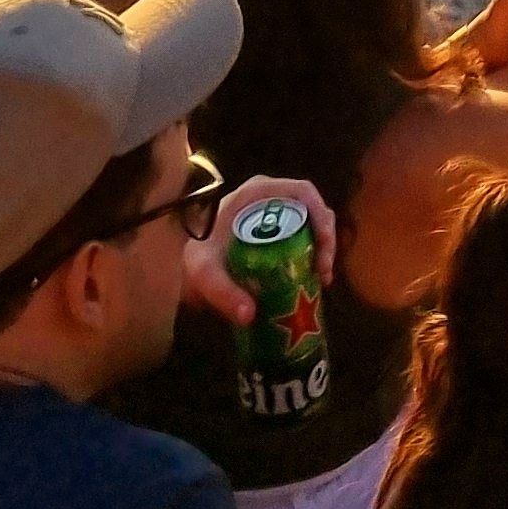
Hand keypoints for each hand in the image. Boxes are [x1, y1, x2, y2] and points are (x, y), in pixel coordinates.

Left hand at [181, 172, 337, 324]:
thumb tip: (249, 316)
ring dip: (322, 248)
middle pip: (312, 207)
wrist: (181, 265)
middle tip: (323, 273)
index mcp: (257, 193)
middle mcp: (269, 197)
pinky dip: (312, 253)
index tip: (323, 251)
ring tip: (321, 280)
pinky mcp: (276, 229)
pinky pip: (303, 234)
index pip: (302, 192)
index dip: (320, 217)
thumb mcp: (204, 274)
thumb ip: (222, 293)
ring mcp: (274, 212)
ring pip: (311, 221)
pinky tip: (312, 278)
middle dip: (326, 238)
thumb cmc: (194, 259)